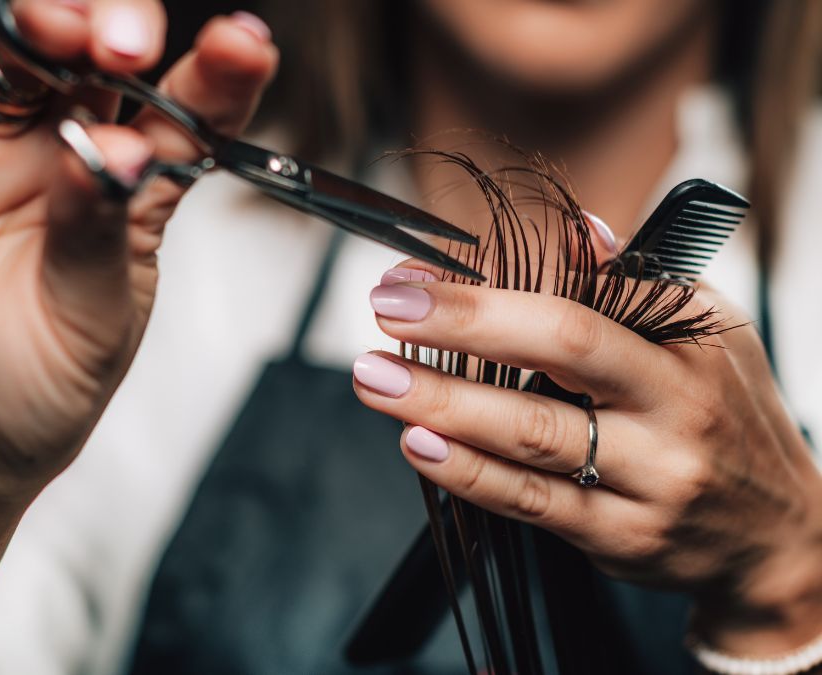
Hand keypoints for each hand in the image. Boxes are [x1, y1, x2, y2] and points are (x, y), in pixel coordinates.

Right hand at [0, 0, 277, 536]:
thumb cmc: (35, 396)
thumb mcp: (94, 323)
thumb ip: (99, 230)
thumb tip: (110, 149)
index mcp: (129, 190)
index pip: (183, 113)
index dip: (216, 75)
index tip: (244, 46)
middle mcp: (57, 152)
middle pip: (96, 55)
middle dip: (118, 31)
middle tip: (129, 47)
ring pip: (10, 48)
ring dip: (41, 14)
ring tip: (64, 22)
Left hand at [353, 266, 821, 656]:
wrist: (777, 536)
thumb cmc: (723, 415)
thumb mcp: (703, 336)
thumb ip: (631, 283)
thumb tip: (572, 227)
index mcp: (689, 339)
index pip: (586, 290)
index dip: (494, 278)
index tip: (418, 272)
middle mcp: (676, 403)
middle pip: (565, 346)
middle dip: (465, 322)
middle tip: (387, 308)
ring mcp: (650, 476)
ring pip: (534, 432)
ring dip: (442, 401)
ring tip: (375, 378)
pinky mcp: (619, 535)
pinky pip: (532, 501)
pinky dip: (468, 472)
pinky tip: (418, 443)